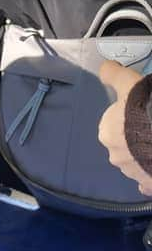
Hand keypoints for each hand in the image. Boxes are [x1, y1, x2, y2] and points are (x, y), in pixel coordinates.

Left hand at [98, 60, 151, 194]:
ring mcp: (133, 172)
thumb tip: (104, 67)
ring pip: (138, 163)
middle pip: (127, 145)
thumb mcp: (130, 84)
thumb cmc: (147, 107)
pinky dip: (151, 178)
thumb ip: (114, 76)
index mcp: (107, 132)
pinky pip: (148, 183)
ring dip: (147, 156)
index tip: (146, 113)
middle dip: (140, 139)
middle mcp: (115, 155)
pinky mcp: (149, 183)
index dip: (132, 117)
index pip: (117, 125)